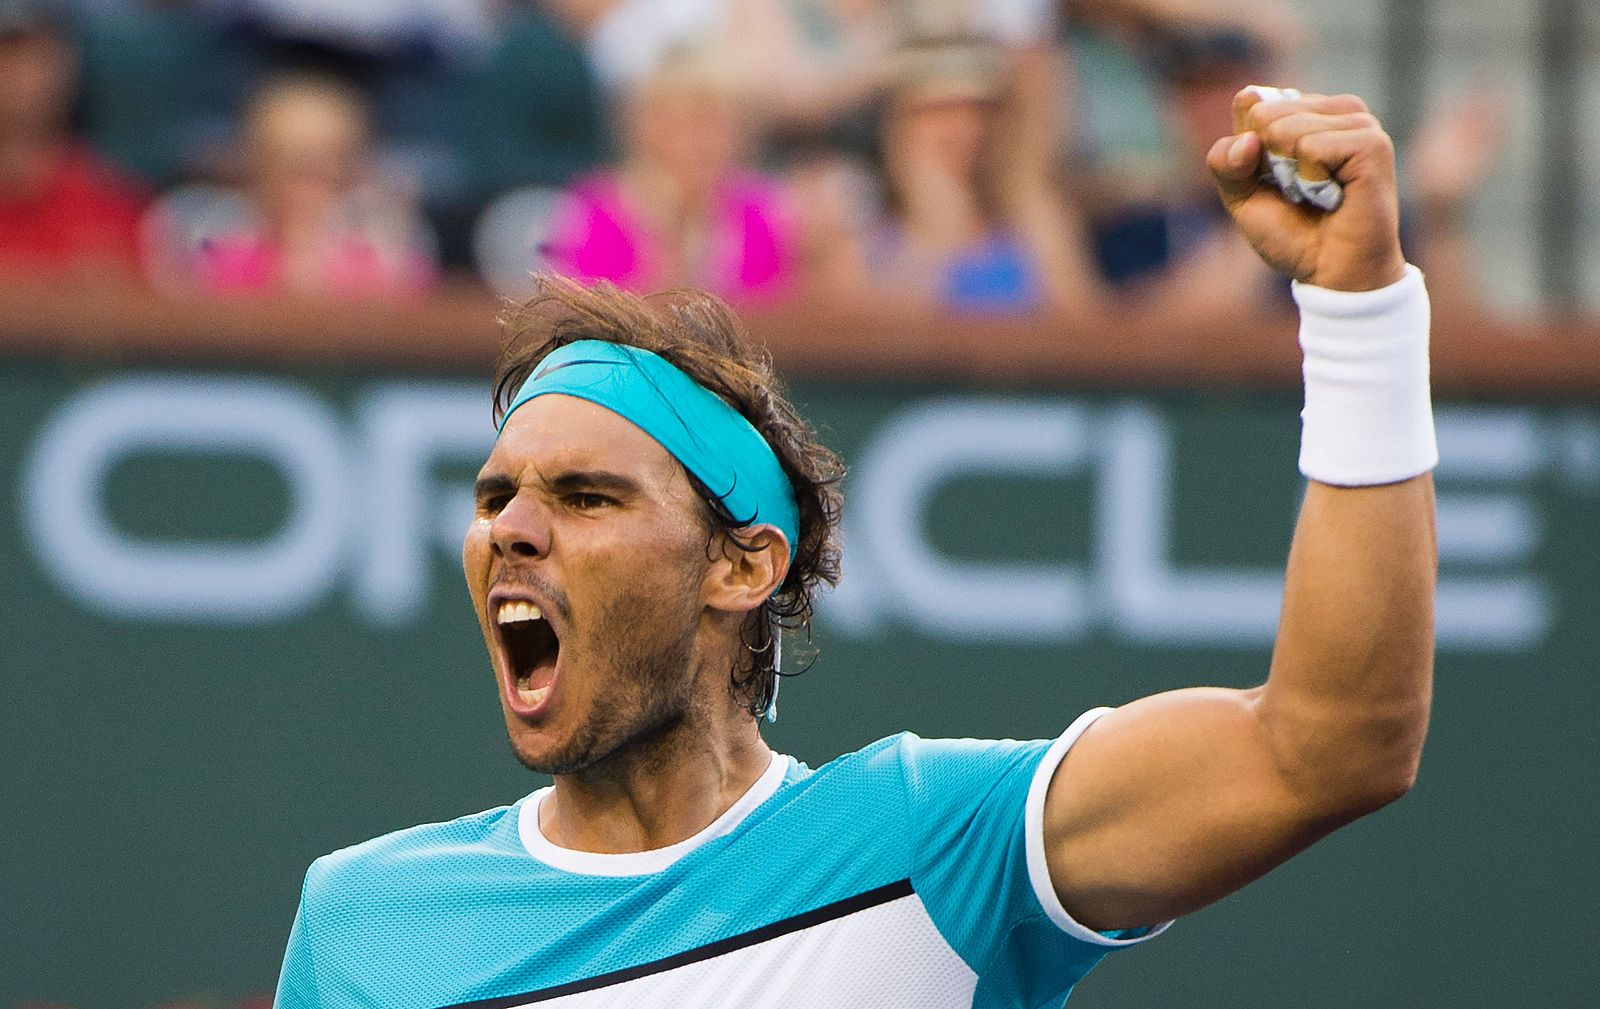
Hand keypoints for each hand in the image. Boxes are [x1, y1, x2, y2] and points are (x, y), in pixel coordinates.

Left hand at [1207, 89, 1405, 291]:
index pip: (1250, 102)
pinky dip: (1310, 179)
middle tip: (1298, 192)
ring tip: (1318, 194)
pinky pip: (1311, 147)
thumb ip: (1225, 163)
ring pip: (1285, 128)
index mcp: (1308, 112)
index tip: (1272, 180)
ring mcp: (1359, 123)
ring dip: (1289, 175)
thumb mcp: (1242, 197)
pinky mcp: (1372, 144)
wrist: (1332, 273)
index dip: (1245, 150)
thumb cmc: (1294, 235)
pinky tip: (1333, 195)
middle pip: (1264, 113)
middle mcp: (1336, 110)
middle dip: (1266, 164)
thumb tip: (1247, 140)